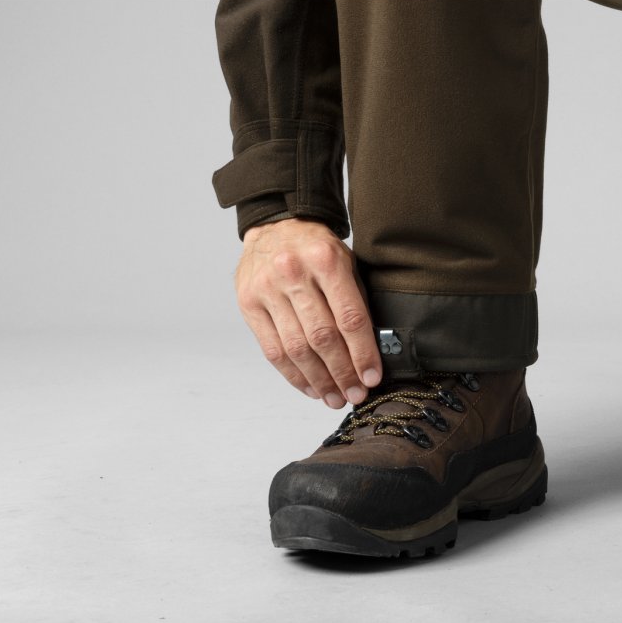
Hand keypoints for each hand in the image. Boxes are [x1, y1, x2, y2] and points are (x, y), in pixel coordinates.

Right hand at [235, 218, 381, 407]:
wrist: (276, 224)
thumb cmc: (318, 249)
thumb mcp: (346, 262)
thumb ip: (357, 301)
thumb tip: (373, 353)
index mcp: (326, 260)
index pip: (349, 318)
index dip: (363, 353)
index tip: (372, 378)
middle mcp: (293, 272)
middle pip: (322, 337)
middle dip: (342, 373)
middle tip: (356, 395)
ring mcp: (267, 288)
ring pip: (296, 349)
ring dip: (319, 381)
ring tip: (335, 398)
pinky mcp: (248, 303)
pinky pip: (272, 350)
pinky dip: (293, 375)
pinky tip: (310, 387)